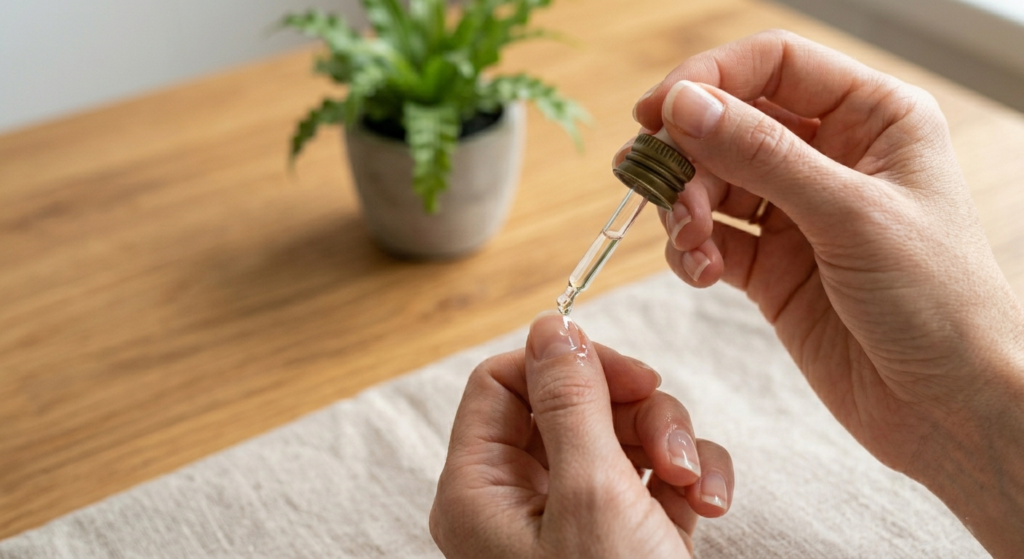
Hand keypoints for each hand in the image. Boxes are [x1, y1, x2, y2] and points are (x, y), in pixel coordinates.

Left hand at [430, 314, 733, 557]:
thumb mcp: (592, 496)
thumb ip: (571, 402)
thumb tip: (552, 324)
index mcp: (479, 490)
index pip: (500, 383)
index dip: (560, 362)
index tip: (619, 367)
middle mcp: (519, 500)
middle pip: (570, 402)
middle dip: (631, 410)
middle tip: (666, 431)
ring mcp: (575, 519)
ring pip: (620, 431)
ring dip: (671, 442)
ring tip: (695, 485)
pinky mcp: (625, 534)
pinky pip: (653, 472)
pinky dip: (689, 477)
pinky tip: (712, 504)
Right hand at [628, 30, 1023, 555]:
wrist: (951, 409)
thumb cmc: (940, 304)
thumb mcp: (851, 216)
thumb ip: (763, 156)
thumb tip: (685, 105)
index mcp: (873, 118)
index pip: (774, 65)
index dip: (710, 79)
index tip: (656, 113)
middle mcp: (832, 156)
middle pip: (730, 123)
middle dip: (688, 155)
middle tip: (661, 189)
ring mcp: (797, 213)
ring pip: (711, 182)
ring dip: (684, 208)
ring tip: (690, 243)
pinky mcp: (772, 266)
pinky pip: (710, 238)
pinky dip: (691, 250)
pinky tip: (699, 270)